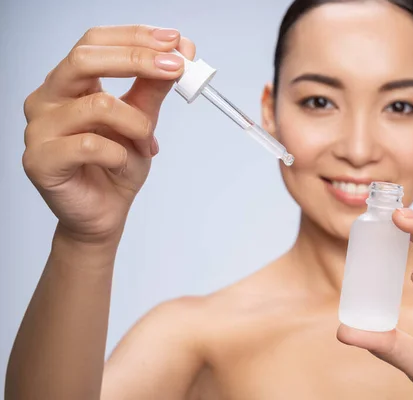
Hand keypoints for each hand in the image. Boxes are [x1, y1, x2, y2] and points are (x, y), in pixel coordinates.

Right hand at [22, 25, 194, 243]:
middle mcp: (48, 99)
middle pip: (86, 59)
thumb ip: (153, 88)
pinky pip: (90, 145)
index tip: (174, 42)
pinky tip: (122, 163)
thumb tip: (178, 54)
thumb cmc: (116, 166)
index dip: (135, 37)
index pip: (95, 41)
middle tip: (176, 69)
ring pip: (97, 104)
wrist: (104, 213)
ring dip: (137, 124)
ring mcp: (39, 129)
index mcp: (69, 83)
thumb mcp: (142, 121)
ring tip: (147, 143)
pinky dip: (120, 154)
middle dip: (138, 60)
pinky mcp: (40, 160)